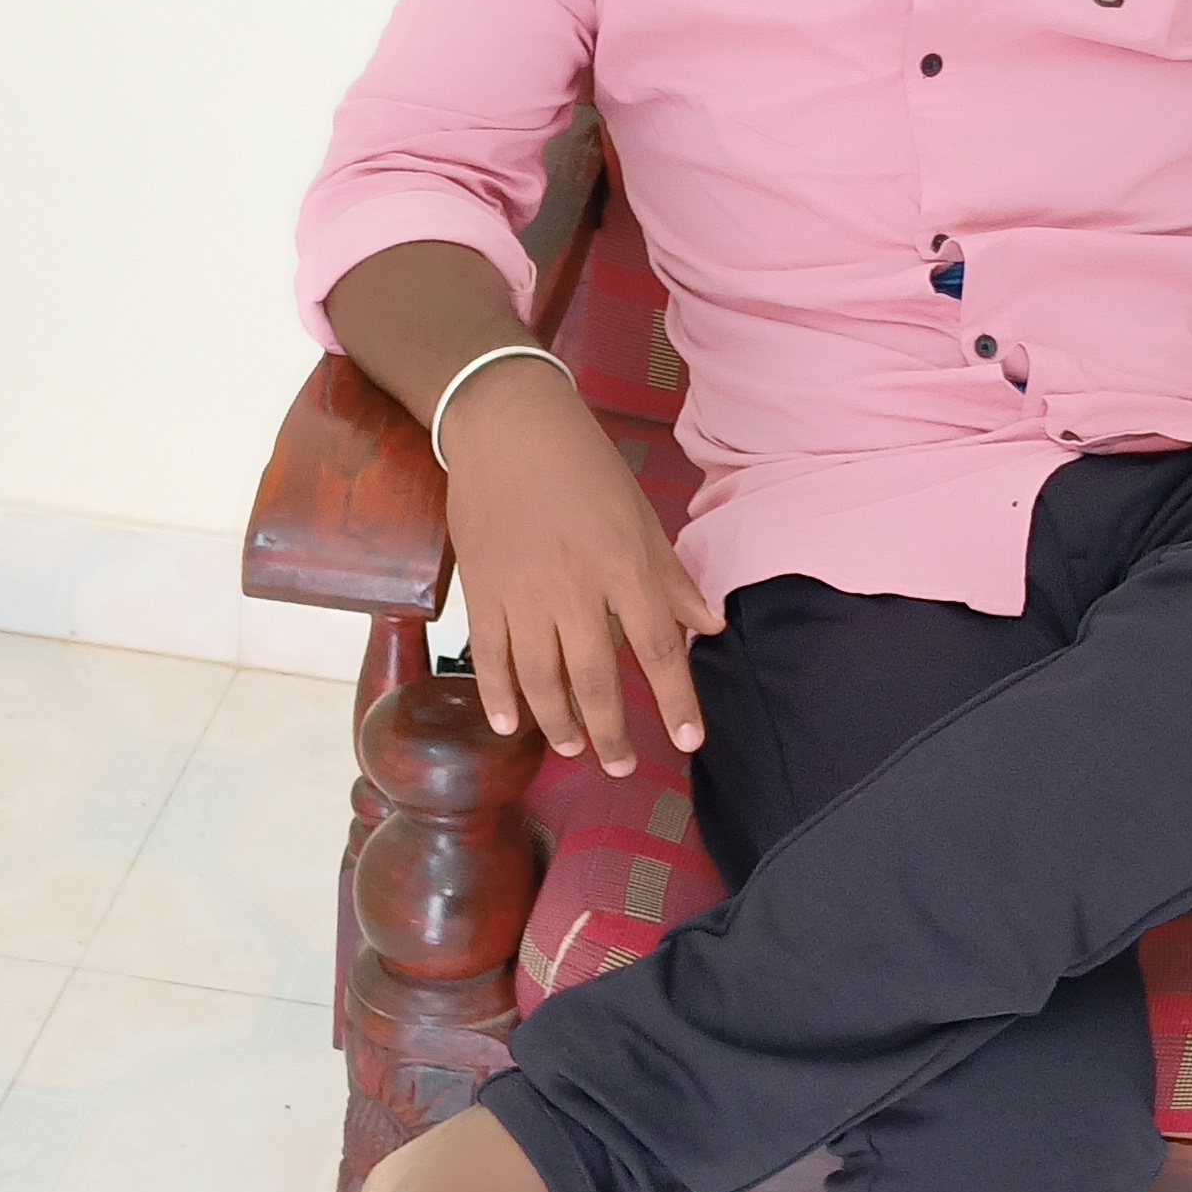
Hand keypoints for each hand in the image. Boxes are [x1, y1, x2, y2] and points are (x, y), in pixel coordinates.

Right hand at [439, 361, 720, 777]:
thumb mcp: (640, 515)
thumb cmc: (583, 467)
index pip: (657, 649)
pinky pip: (489, 657)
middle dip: (611, 732)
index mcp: (623, 566)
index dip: (676, 700)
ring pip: (540, 678)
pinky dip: (498, 696)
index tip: (689, 741)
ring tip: (574, 749)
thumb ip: (672, 579)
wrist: (507, 425)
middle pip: (594, 679)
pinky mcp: (481, 591)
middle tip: (622, 766)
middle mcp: (573, 589)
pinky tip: (511, 726)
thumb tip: (710, 628)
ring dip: (559, 723)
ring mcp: (522, 593)